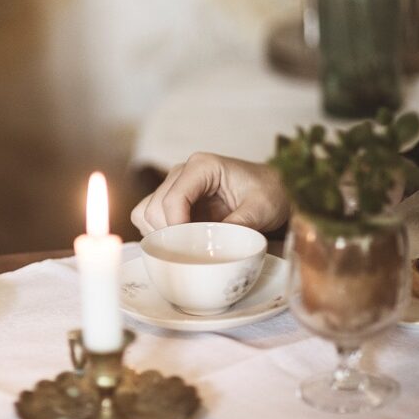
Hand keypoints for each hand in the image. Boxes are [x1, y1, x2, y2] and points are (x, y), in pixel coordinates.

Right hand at [131, 152, 289, 235]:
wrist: (272, 191)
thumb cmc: (268, 194)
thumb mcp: (262, 209)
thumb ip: (239, 224)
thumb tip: (214, 247)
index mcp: (202, 166)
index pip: (173, 199)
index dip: (176, 228)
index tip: (191, 250)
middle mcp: (181, 172)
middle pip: (154, 208)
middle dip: (170, 235)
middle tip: (193, 252)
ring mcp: (173, 186)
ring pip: (146, 214)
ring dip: (161, 235)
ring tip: (187, 247)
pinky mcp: (170, 200)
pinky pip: (148, 219)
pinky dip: (158, 235)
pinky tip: (181, 242)